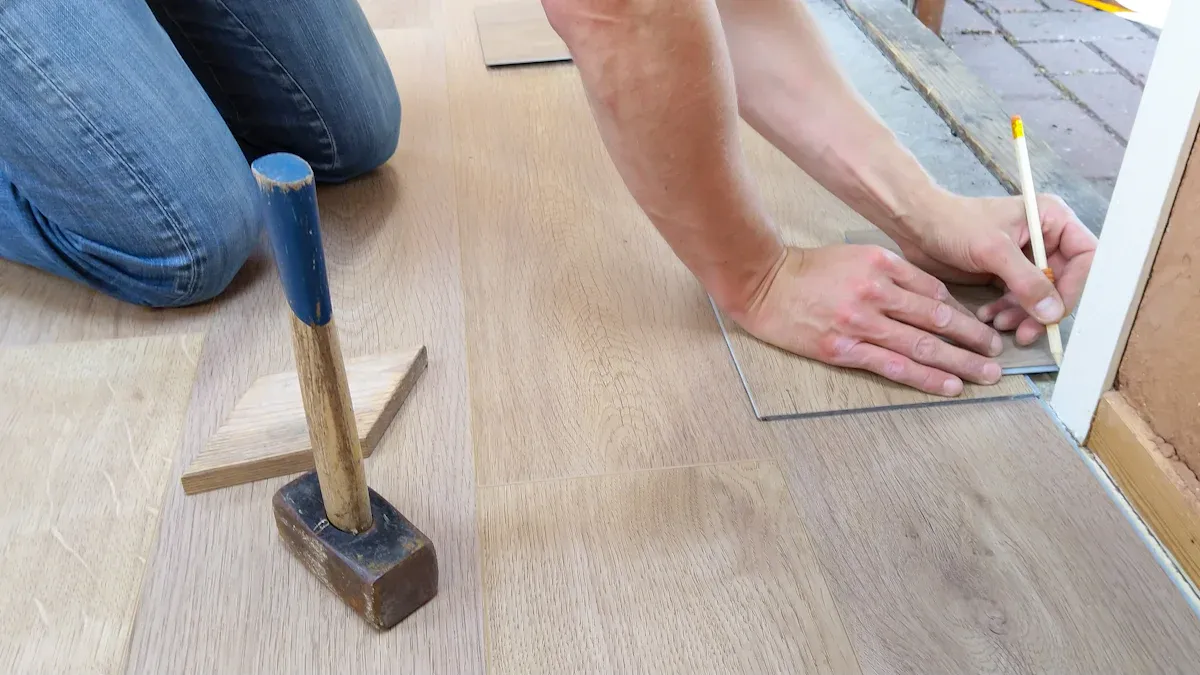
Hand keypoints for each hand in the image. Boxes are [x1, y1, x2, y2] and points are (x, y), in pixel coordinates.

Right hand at [734, 245, 1004, 395]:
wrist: (763, 284)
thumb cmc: (809, 270)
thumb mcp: (856, 256)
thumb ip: (893, 274)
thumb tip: (933, 300)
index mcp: (882, 265)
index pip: (934, 292)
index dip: (963, 313)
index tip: (982, 328)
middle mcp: (875, 292)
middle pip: (936, 319)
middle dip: (972, 339)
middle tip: (996, 355)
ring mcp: (859, 322)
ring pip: (921, 344)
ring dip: (959, 362)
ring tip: (985, 375)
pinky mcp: (843, 348)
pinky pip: (893, 366)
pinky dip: (925, 377)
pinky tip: (948, 385)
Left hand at [890, 193, 1096, 345]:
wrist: (917, 225)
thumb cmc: (954, 224)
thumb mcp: (994, 251)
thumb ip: (1027, 281)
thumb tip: (1053, 313)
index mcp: (1051, 219)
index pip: (1085, 257)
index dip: (1075, 286)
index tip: (1055, 312)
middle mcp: (1045, 238)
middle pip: (1063, 282)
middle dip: (1043, 309)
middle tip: (1025, 332)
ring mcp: (1026, 258)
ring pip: (1039, 296)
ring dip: (1023, 315)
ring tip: (998, 324)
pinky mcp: (1006, 273)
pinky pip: (1018, 300)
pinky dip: (1007, 312)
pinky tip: (989, 317)